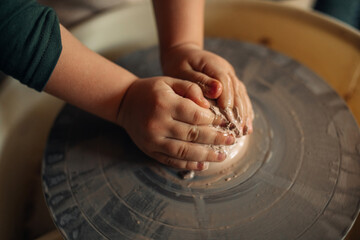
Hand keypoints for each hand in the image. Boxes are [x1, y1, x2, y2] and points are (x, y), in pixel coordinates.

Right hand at [117, 76, 235, 169]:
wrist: (125, 102)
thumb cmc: (151, 90)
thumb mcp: (169, 81)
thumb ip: (191, 88)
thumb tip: (209, 105)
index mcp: (164, 104)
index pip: (195, 115)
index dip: (214, 120)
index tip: (226, 122)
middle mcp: (158, 124)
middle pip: (193, 135)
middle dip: (216, 139)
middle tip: (231, 140)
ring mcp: (153, 140)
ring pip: (184, 151)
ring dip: (206, 156)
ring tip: (222, 156)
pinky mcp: (150, 150)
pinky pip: (172, 160)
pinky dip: (188, 164)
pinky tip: (203, 164)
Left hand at [161, 43, 253, 135]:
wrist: (182, 54)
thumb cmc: (179, 64)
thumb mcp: (183, 71)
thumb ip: (199, 81)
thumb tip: (217, 91)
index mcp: (214, 64)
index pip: (225, 81)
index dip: (227, 99)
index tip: (227, 117)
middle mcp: (226, 69)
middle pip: (237, 90)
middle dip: (239, 111)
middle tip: (238, 129)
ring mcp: (230, 76)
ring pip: (241, 94)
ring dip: (244, 113)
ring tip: (245, 131)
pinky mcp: (231, 83)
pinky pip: (241, 97)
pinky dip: (244, 110)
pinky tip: (246, 124)